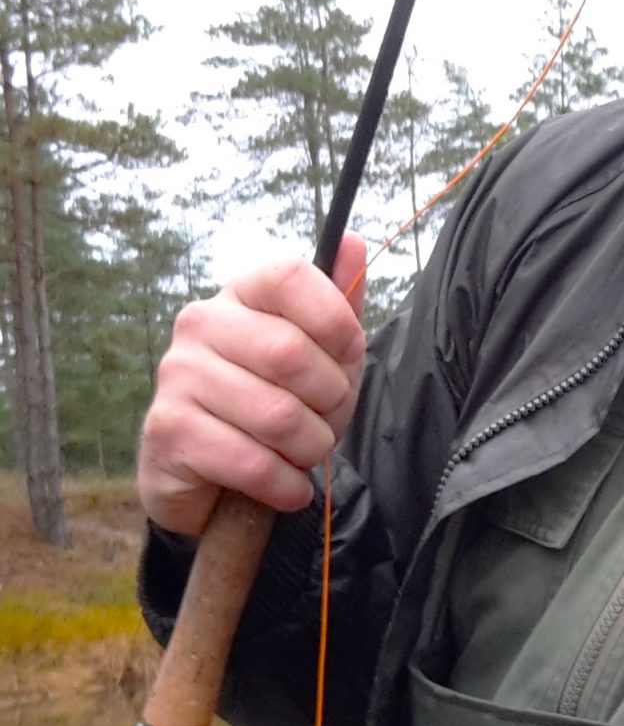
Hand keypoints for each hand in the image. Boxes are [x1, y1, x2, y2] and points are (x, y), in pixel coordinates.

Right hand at [137, 234, 369, 535]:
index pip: (289, 275)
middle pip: (291, 353)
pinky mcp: (168, 431)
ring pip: (278, 416)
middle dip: (331, 400)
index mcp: (241, 296)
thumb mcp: (320, 356)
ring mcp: (177, 376)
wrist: (211, 477)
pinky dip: (285, 483)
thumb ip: (338, 305)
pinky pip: (252, 461)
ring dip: (310, 447)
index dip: (334, 318)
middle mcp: (200, 325)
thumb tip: (352, 241)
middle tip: (325, 419)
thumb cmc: (273, 404)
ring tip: (303, 453)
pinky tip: (286, 484)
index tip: (349, 353)